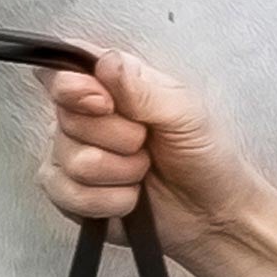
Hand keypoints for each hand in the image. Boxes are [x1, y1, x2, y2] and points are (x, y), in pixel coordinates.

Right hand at [37, 50, 260, 262]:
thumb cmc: (205, 155)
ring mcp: (72, 157)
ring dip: (120, 173)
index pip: (63, 74)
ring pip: (72, 162)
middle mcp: (83, 117)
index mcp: (109, 85)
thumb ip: (141, 88)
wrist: (213, 214)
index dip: (75, 88)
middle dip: (118, 139)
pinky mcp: (71, 195)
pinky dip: (110, 201)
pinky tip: (131, 197)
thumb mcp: (185, 112)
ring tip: (143, 171)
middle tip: (147, 143)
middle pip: (67, 120)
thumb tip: (105, 62)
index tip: (105, 103)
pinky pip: (69, 196)